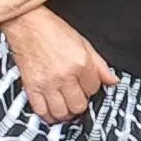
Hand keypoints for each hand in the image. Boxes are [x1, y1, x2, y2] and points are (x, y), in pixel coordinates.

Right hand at [1, 7, 116, 123]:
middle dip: (80, 103)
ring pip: (62, 113)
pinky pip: (41, 111)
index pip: (94, 89)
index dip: (91, 88)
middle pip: (79, 105)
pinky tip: (52, 111)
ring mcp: (47, 83)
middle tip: (77, 97)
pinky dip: (48, 115)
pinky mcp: (31, 87)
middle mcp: (65, 75)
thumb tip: (113, 80)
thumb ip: (100, 64)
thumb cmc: (53, 30)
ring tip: (66, 106)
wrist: (27, 24)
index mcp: (81, 63)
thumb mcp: (83, 43)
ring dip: (66, 113)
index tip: (85, 85)